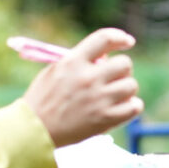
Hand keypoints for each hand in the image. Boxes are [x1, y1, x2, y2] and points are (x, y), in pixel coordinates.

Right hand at [22, 28, 143, 146]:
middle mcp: (88, 78)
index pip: (104, 39)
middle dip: (121, 69)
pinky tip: (121, 107)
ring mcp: (98, 99)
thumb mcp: (54, 71)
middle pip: (125, 64)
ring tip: (114, 95)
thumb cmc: (42, 100)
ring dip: (126, 89)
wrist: (33, 130)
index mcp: (73, 61)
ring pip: (131, 85)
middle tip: (113, 78)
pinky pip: (134, 106)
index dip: (120, 37)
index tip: (127, 42)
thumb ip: (78, 61)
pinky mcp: (105, 119)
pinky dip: (131, 106)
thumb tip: (105, 58)